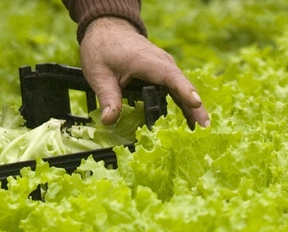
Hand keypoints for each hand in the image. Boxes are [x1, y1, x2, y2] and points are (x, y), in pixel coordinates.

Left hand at [79, 17, 209, 127]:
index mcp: (147, 61)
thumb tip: (110, 120)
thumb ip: (107, 97)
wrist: (108, 31)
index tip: (195, 104)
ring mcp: (165, 68)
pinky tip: (189, 121)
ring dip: (192, 107)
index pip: (170, 76)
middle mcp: (162, 63)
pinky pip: (176, 88)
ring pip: (182, 88)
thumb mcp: (99, 74)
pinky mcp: (163, 73)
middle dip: (195, 106)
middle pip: (182, 85)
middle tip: (204, 127)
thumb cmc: (103, 49)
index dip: (183, 90)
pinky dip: (184, 102)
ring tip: (200, 129)